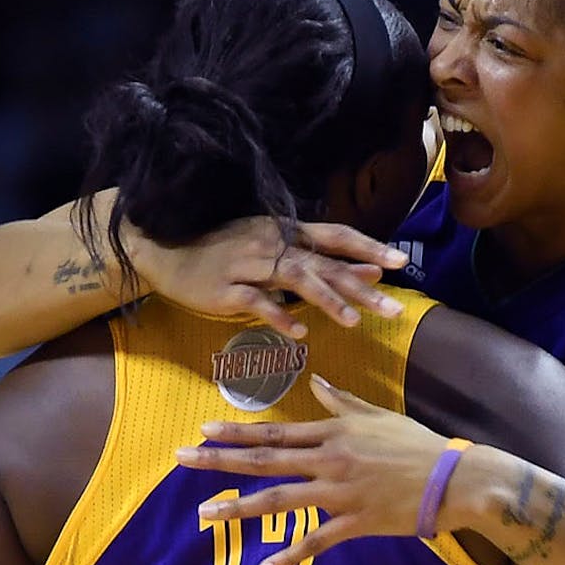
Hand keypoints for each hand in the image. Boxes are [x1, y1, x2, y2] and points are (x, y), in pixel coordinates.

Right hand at [127, 217, 409, 337]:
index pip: (336, 236)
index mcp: (286, 231)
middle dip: (361, 286)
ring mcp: (246, 264)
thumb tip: (371, 270)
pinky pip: (256, 302)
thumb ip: (319, 260)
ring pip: (295, 279)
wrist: (163, 249)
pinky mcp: (224, 288)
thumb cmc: (224, 250)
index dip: (368, 248)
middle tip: (393, 307)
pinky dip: (279, 317)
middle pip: (324, 263)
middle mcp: (271, 244)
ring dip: (326, 300)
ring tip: (353, 322)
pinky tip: (299, 333)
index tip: (401, 262)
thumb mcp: (274, 249)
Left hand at [176, 375, 455, 564]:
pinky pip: (316, 541)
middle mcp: (331, 460)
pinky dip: (291, 555)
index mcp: (335, 433)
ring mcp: (341, 493)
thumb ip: (342, 402)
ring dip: (240, 508)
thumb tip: (315, 383)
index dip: (238, 432)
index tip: (204, 430)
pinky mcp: (356, 522)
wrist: (454, 479)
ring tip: (205, 514)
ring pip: (281, 501)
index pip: (277, 432)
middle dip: (221, 460)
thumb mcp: (378, 415)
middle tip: (182, 458)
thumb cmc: (417, 445)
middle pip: (266, 460)